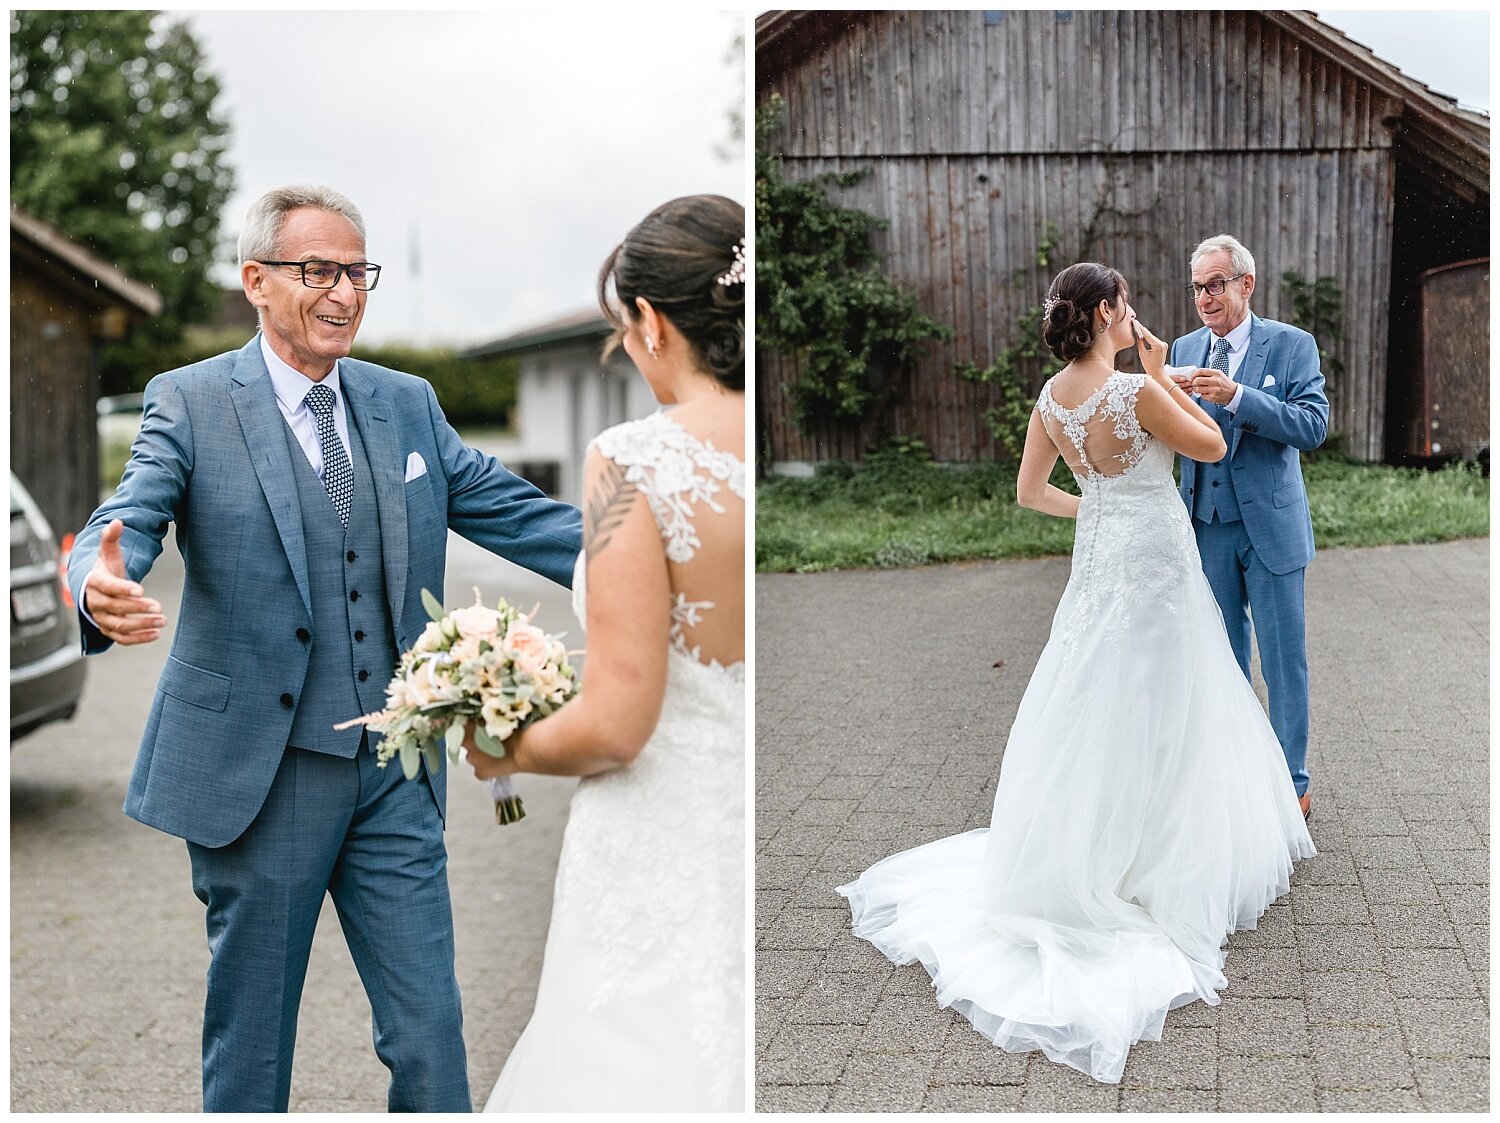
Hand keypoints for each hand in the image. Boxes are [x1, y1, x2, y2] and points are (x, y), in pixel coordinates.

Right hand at [84, 520, 165, 644]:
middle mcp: (96, 602)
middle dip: (138, 609)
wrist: (95, 588)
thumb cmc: (105, 569)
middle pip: (116, 608)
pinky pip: (121, 639)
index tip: (141, 590)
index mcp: (96, 582)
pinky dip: (138, 639)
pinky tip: (156, 634)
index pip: (107, 587)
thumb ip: (112, 538)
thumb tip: (117, 522)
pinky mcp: (108, 630)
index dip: (123, 589)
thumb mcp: (108, 553)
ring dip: (141, 625)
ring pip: (119, 626)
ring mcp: (101, 618)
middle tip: (159, 607)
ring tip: (162, 620)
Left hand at [464, 720, 520, 781]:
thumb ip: (491, 719)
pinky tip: (498, 765)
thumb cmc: (517, 729)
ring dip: (482, 755)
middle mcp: (468, 743)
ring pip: (473, 757)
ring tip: (497, 753)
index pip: (465, 726)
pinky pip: (481, 772)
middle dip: (477, 742)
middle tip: (492, 741)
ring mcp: (473, 759)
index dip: (475, 728)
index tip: (483, 728)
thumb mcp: (502, 718)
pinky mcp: (481, 772)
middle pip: (469, 743)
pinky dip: (487, 769)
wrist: (526, 746)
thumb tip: (491, 720)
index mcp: (471, 726)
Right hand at [1130, 321, 1167, 378]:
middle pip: (1150, 336)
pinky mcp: (1163, 346)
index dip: (1141, 329)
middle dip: (1142, 331)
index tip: (1136, 323)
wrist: (1157, 372)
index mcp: (1158, 345)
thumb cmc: (1149, 365)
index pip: (1147, 335)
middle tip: (1135, 324)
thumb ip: (1140, 343)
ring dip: (1146, 335)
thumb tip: (1138, 335)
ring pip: (1152, 338)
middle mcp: (1162, 344)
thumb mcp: (1142, 354)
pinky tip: (1143, 336)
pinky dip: (1149, 339)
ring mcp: (1164, 345)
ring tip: (1138, 329)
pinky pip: (1155, 341)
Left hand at [1189, 368, 1236, 404]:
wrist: (1233, 393)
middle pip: (1198, 380)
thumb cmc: (1224, 383)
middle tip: (1194, 384)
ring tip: (1200, 389)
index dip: (1194, 374)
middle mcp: (1216, 381)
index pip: (1201, 371)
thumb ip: (1208, 374)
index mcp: (1216, 373)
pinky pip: (1202, 396)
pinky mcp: (1213, 397)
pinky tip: (1207, 393)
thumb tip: (1195, 375)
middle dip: (1193, 382)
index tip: (1192, 377)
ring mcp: (1214, 389)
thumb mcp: (1219, 375)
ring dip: (1197, 389)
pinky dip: (1202, 395)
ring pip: (1198, 389)